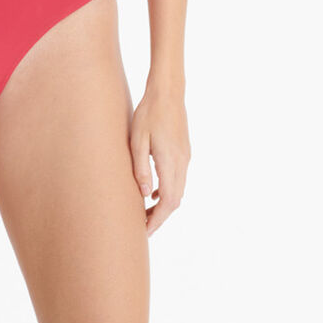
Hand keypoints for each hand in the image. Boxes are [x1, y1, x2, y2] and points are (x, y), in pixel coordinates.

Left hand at [129, 84, 189, 236]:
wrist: (168, 91)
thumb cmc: (149, 113)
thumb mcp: (137, 140)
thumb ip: (141, 168)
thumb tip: (145, 196)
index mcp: (171, 162)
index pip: (168, 202)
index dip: (158, 219)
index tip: (145, 231)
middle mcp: (182, 163)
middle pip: (175, 200)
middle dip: (160, 216)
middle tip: (142, 226)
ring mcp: (185, 157)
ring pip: (178, 190)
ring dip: (164, 204)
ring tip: (145, 211)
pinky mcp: (184, 151)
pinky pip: (178, 178)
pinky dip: (167, 190)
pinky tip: (153, 191)